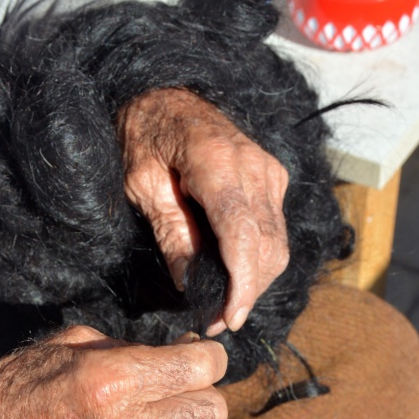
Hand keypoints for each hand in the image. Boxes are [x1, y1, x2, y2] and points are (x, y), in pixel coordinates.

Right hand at [0, 326, 227, 418]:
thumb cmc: (28, 388)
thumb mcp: (74, 345)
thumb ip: (135, 349)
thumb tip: (186, 353)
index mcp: (110, 382)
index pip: (201, 368)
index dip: (209, 357)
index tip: (202, 358)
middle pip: (211, 411)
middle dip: (203, 393)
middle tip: (181, 392)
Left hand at [118, 88, 289, 335]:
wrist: (166, 95)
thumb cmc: (145, 137)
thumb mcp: (141, 185)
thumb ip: (170, 233)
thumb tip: (188, 285)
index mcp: (218, 162)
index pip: (242, 234)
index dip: (240, 284)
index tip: (229, 319)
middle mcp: (255, 166)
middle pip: (266, 247)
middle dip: (245, 293)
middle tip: (215, 323)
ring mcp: (270, 171)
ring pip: (277, 245)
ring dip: (254, 283)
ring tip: (223, 307)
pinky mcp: (273, 179)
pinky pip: (275, 232)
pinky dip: (258, 262)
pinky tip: (234, 278)